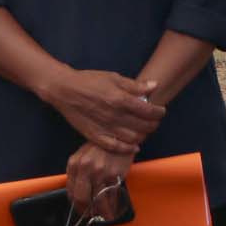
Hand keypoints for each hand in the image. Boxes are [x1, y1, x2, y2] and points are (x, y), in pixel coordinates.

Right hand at [40, 69, 164, 153]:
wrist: (65, 90)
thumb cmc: (89, 80)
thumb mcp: (113, 77)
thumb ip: (134, 85)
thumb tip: (154, 86)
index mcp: (120, 99)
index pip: (148, 111)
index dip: (158, 112)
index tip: (161, 110)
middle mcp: (114, 116)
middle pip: (143, 126)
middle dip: (153, 124)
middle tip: (155, 121)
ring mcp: (105, 128)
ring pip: (132, 138)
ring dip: (143, 136)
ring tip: (145, 130)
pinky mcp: (95, 136)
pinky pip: (115, 147)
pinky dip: (127, 148)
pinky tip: (134, 145)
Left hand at [65, 143, 135, 215]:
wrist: (120, 136)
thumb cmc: (100, 147)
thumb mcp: (83, 156)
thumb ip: (78, 173)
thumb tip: (77, 195)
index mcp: (74, 164)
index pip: (70, 191)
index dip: (76, 204)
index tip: (81, 209)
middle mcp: (85, 169)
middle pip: (81, 198)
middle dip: (86, 210)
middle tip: (91, 215)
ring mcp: (100, 172)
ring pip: (97, 200)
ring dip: (101, 212)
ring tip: (104, 216)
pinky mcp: (114, 175)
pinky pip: (111, 196)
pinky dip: (112, 205)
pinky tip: (113, 209)